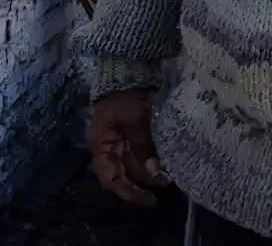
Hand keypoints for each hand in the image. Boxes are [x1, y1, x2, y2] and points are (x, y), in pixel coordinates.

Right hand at [88, 90, 170, 206]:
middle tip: (167, 183)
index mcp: (101, 146)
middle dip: (145, 181)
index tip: (148, 200)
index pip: (111, 179)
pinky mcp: (134, 134)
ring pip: (135, 164)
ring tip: (170, 176)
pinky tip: (166, 163)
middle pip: (125, 173)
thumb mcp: (134, 121)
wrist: (130, 71)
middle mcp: (109, 148)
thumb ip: (142, 147)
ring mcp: (121, 141)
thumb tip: (154, 173)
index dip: (128, 192)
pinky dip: (152, 159)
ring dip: (151, 171)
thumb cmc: (126, 96)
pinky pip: (141, 153)